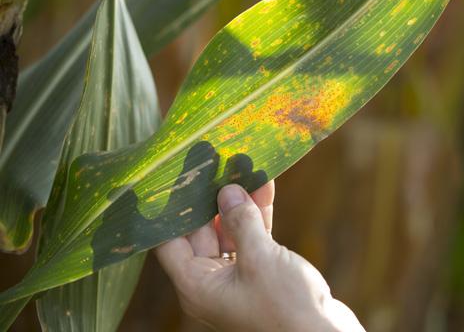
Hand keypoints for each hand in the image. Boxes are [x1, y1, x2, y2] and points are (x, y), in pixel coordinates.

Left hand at [155, 182, 363, 331]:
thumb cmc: (286, 309)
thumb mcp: (260, 259)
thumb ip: (242, 222)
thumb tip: (228, 191)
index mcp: (197, 286)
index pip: (169, 242)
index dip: (172, 211)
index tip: (176, 178)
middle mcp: (212, 282)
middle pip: (202, 232)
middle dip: (210, 197)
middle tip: (214, 162)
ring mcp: (238, 277)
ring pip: (231, 231)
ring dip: (239, 202)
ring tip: (243, 165)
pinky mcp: (263, 274)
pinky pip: (254, 238)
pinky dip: (259, 215)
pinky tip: (265, 185)